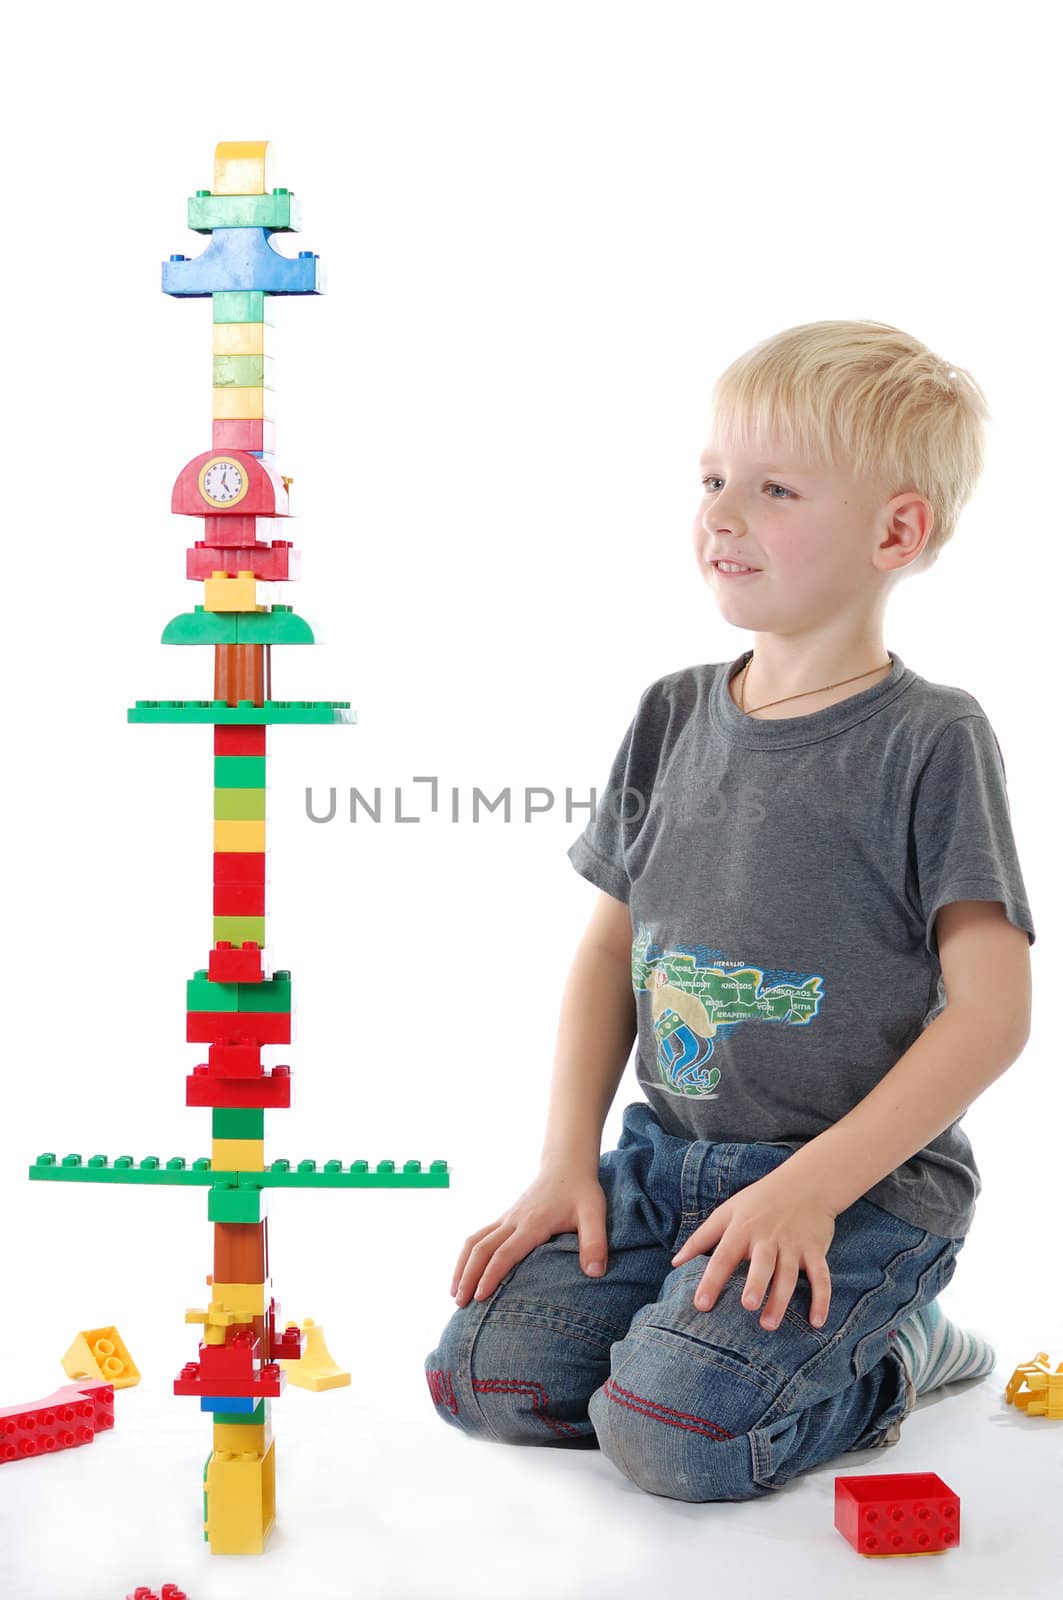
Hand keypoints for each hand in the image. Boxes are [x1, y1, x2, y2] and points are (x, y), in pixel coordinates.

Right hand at [450, 1167, 607, 1306]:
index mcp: (533, 1223)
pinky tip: (465, 1272)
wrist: (566, 1165)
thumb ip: (595, 1242)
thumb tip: (595, 1274)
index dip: (491, 1275)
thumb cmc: (581, 1191)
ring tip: (454, 1293)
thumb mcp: (595, 1213)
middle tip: (460, 1303)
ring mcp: (507, 1219)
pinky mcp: (505, 1219)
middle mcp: (513, 1221)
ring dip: (462, 1266)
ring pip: (475, 1241)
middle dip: (468, 1276)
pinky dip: (467, 1256)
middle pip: (482, 1249)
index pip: (505, 1252)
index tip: (480, 1297)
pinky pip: (479, 1236)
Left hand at [670, 1164, 836, 1331]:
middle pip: (762, 1263)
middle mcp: (768, 1237)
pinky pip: (821, 1276)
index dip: (712, 1280)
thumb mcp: (726, 1212)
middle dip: (756, 1284)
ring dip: (781, 1299)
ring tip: (769, 1324)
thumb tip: (675, 1262)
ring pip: (789, 1274)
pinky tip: (817, 1322)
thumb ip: (701, 1238)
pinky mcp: (816, 1250)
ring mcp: (794, 1244)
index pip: (724, 1256)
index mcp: (742, 1228)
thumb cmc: (759, 1201)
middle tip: (748, 1306)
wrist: (806, 1183)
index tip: (701, 1305)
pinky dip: (822, 1299)